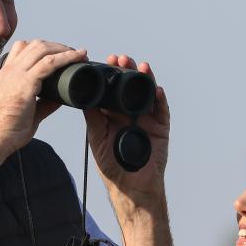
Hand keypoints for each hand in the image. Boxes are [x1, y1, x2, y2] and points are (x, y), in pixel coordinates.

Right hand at [0, 40, 86, 168]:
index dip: (44, 47)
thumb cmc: (6, 130)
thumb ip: (43, 103)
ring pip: (43, 48)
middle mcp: (10, 70)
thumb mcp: (28, 111)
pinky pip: (49, 63)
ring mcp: (16, 75)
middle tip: (74, 53)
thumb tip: (61, 98)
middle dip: (58, 45)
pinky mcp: (25, 84)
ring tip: (79, 54)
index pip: (23, 48)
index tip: (60, 53)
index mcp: (7, 74)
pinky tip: (77, 58)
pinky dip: (66, 58)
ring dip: (64, 49)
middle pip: (36, 44)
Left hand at [83, 54, 169, 206]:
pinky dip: (160, 99)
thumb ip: (93, 120)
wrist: (132, 187)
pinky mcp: (160, 127)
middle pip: (130, 86)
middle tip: (122, 58)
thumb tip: (83, 99)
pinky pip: (162, 110)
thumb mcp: (97, 140)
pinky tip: (157, 89)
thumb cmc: (112, 166)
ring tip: (141, 66)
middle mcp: (130, 113)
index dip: (111, 74)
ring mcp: (147, 118)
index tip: (107, 61)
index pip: (112, 89)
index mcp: (113, 114)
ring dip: (145, 78)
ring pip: (147, 93)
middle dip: (127, 70)